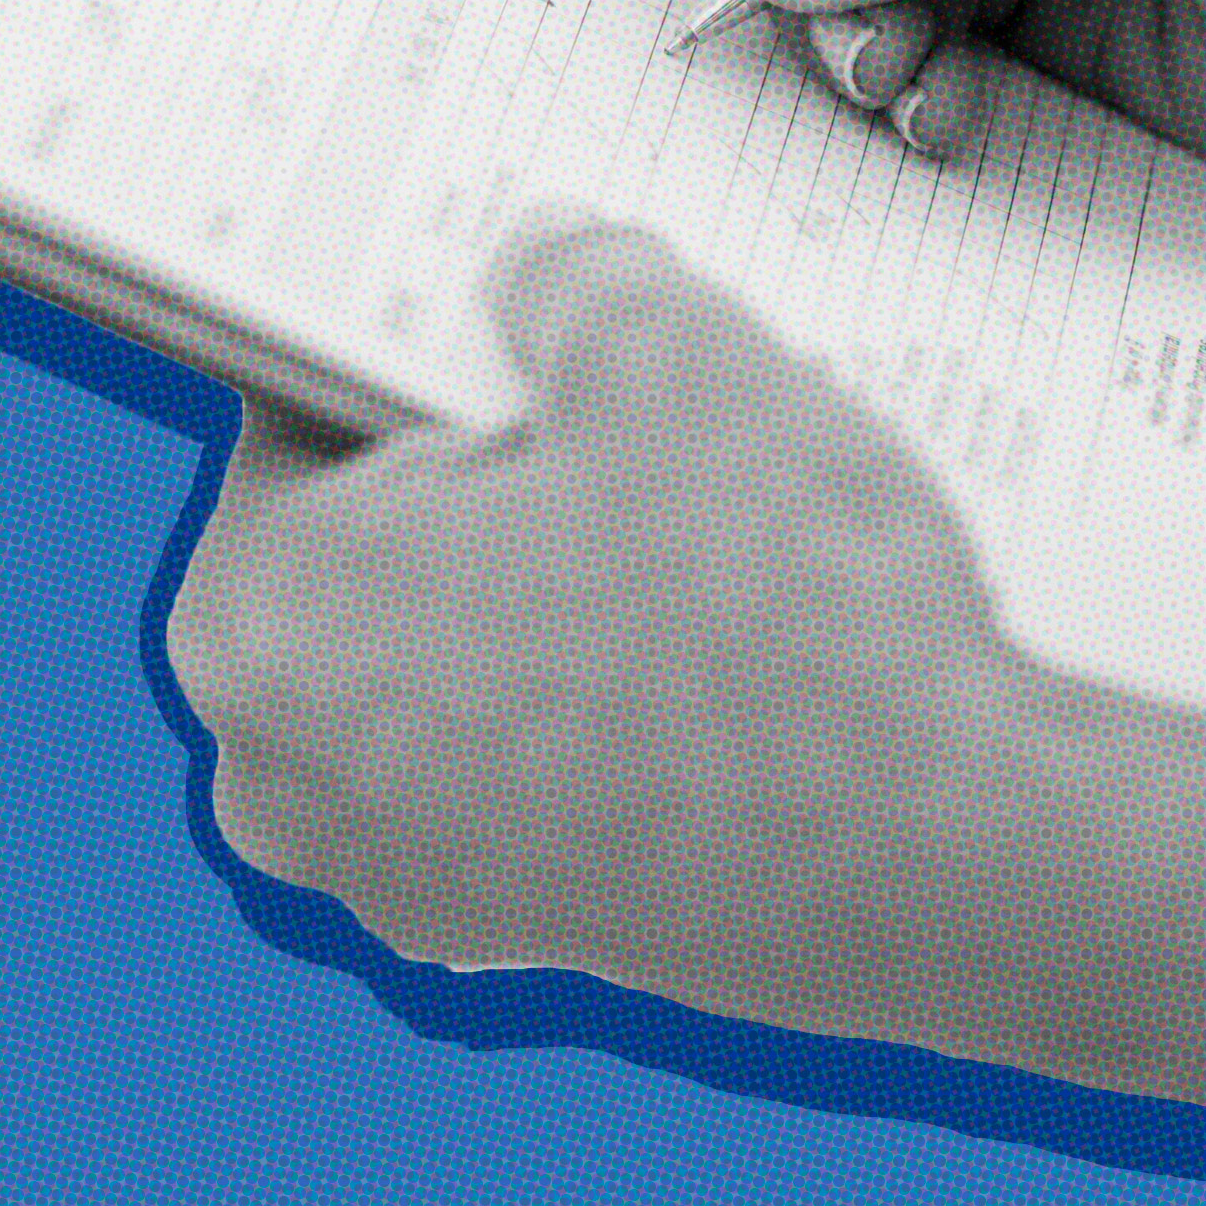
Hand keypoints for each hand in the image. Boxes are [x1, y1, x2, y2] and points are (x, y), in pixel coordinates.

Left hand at [169, 219, 1064, 1023]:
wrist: (944, 865)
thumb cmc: (785, 630)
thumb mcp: (678, 360)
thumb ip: (574, 282)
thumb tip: (548, 275)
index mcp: (261, 619)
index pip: (306, 406)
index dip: (445, 344)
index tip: (543, 328)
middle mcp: (287, 774)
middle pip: (391, 542)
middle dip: (512, 475)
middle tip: (658, 422)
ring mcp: (404, 876)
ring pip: (477, 650)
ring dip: (578, 583)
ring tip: (728, 536)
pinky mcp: (527, 930)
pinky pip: (550, 755)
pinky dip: (627, 695)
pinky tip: (749, 651)